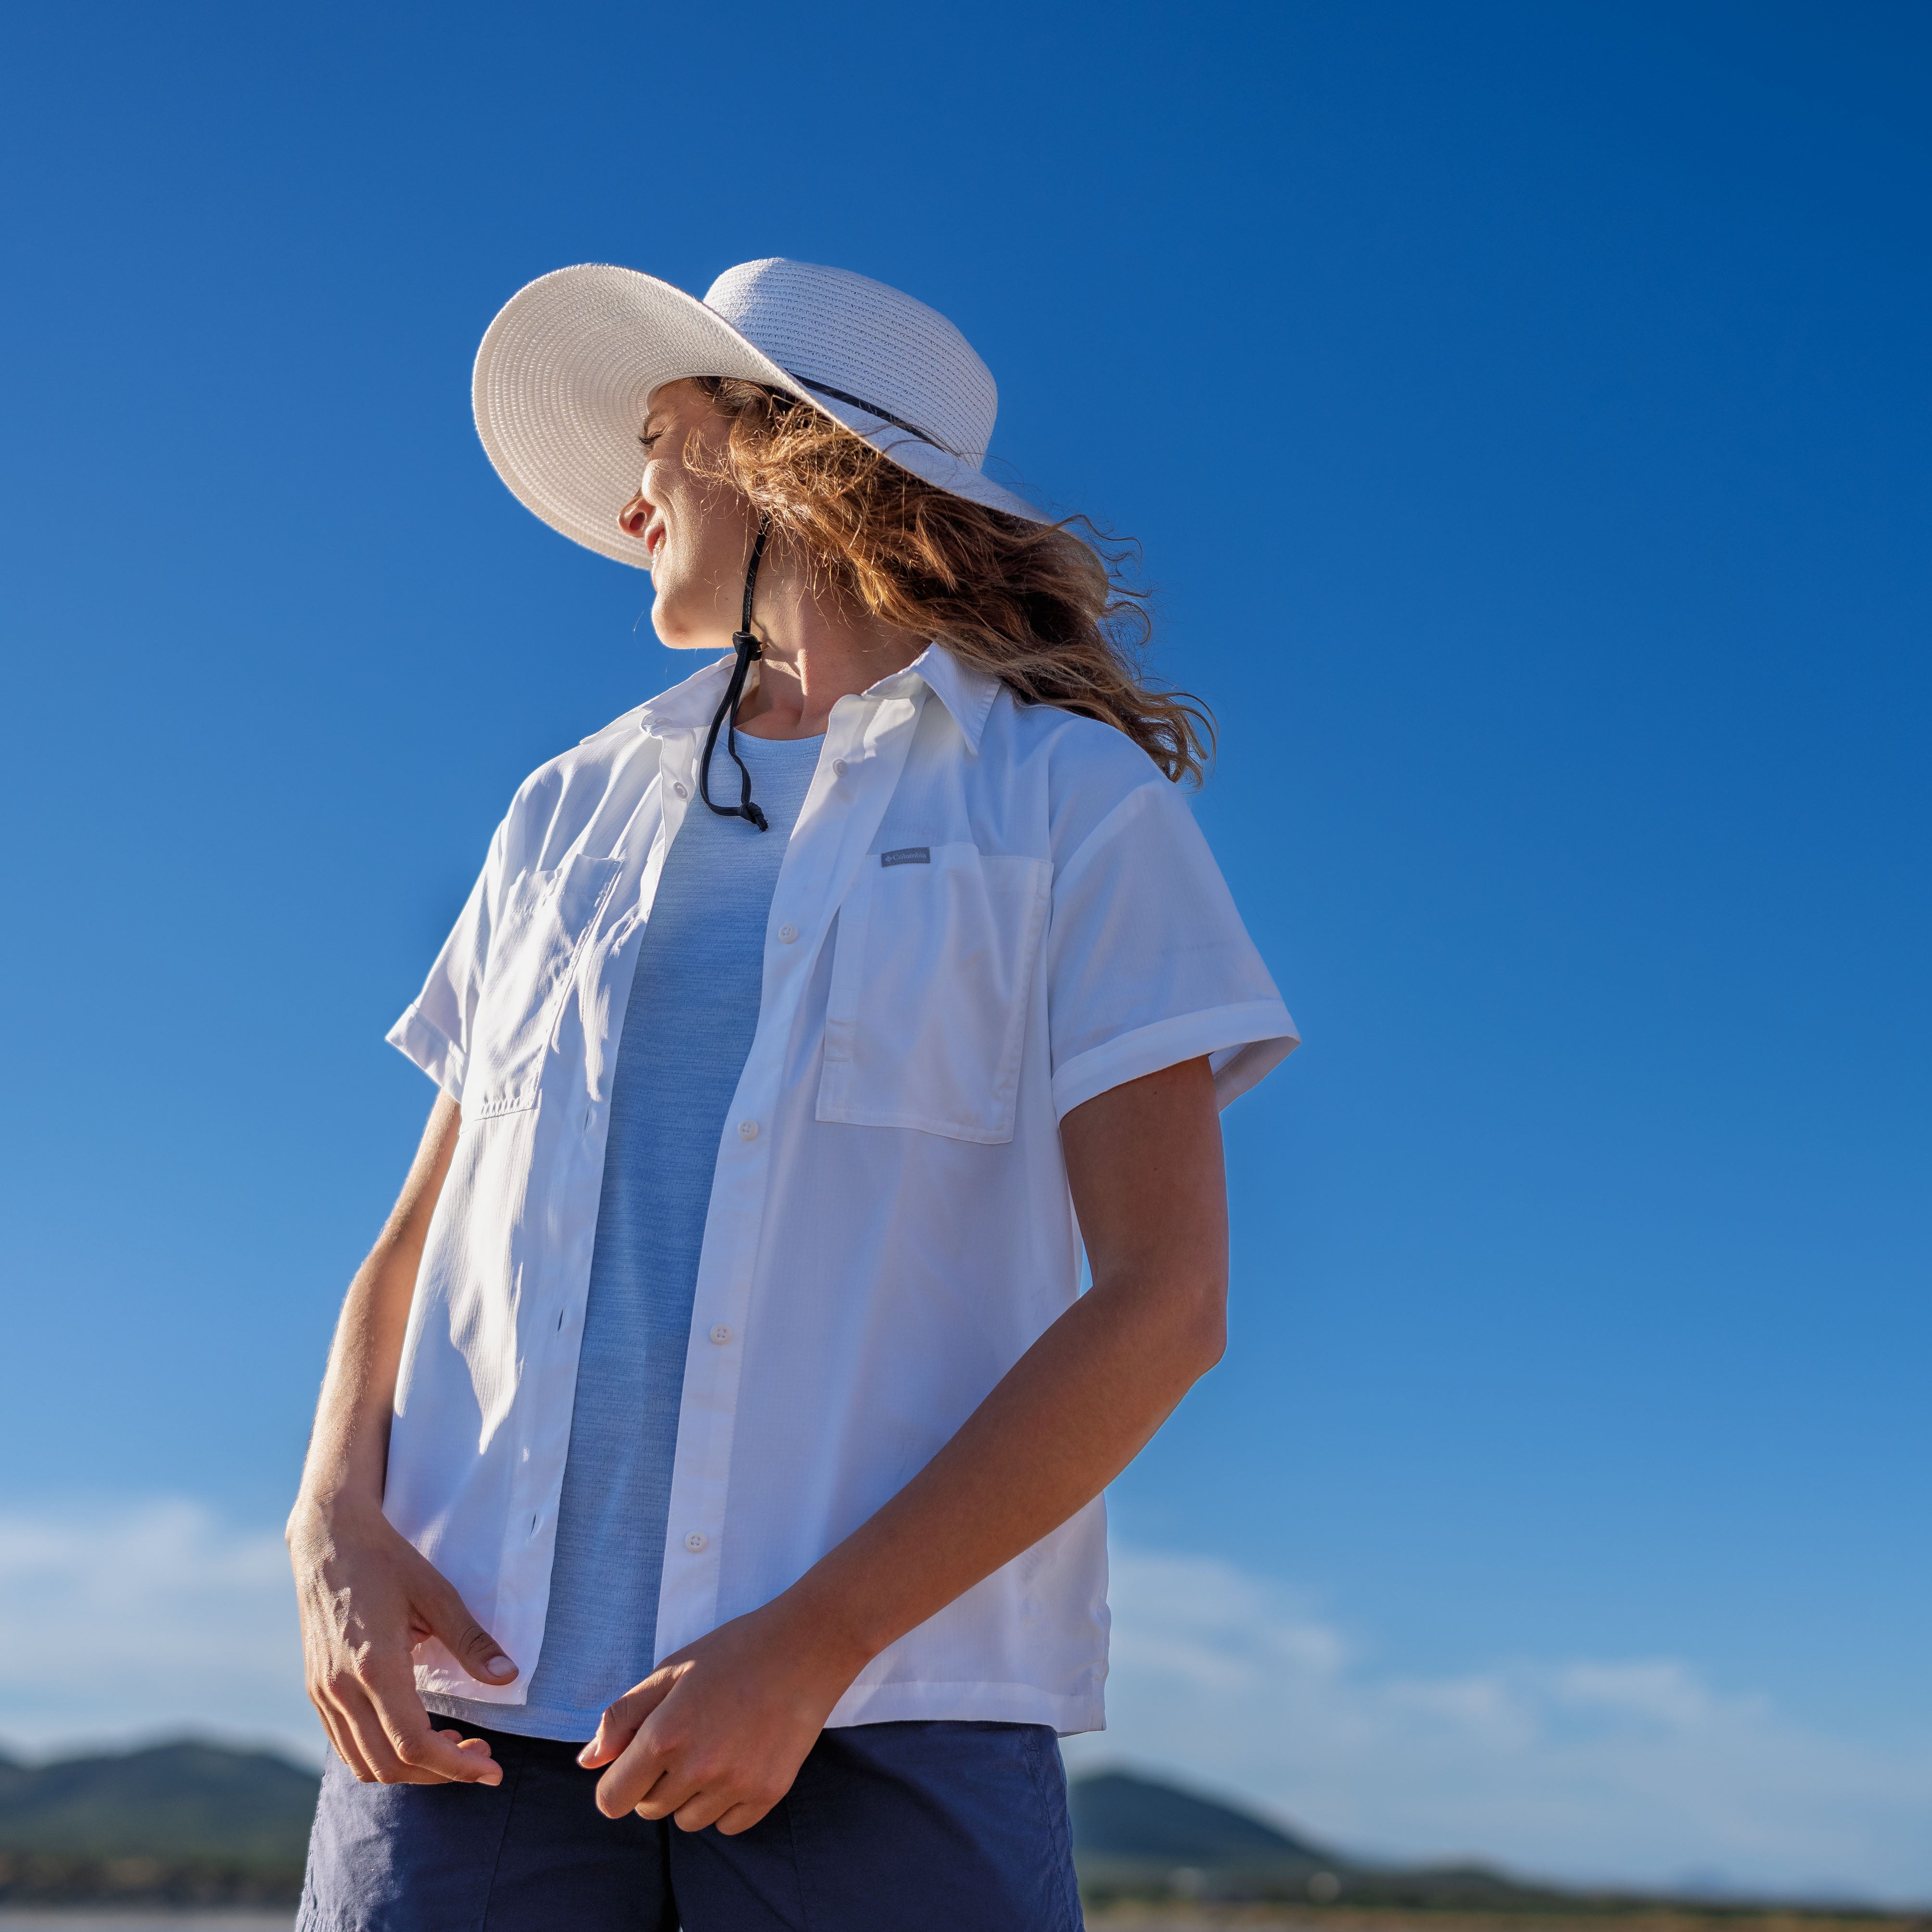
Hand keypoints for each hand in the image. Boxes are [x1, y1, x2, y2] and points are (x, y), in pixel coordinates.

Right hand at [288, 1498, 517, 1785]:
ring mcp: (322, 1693)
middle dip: (440, 1773)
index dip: (455, 1767)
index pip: (414, 1743)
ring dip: (411, 1769)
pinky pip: (346, 1745)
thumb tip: (508, 1677)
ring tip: (452, 1745)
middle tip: (481, 1755)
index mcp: (374, 1666)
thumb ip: (471, 1641)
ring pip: (363, 1764)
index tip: (491, 1769)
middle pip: (389, 1765)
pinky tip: (415, 1731)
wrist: (328, 1540)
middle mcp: (341, 1689)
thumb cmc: (387, 1561)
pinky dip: (382, 1754)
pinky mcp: (316, 1690)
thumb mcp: (437, 1594)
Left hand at [576, 1599, 866, 1834]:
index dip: (616, 1784)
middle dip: (656, 1782)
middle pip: (650, 1809)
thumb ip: (622, 1717)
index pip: (613, 1800)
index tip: (634, 1765)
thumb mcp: (670, 1670)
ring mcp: (736, 1785)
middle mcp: (697, 1768)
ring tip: (715, 1749)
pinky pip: (728, 1826)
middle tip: (685, 1740)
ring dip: (691, 1796)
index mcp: (665, 1736)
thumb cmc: (733, 1652)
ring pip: (688, 1821)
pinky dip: (726, 1804)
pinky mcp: (769, 1794)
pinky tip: (739, 1763)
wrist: (805, 1648)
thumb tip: (587, 1763)